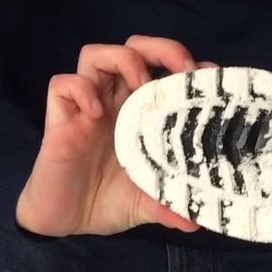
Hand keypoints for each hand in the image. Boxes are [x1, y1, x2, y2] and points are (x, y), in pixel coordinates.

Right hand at [17, 36, 213, 236]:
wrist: (66, 221)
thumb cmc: (107, 202)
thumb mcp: (148, 205)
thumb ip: (171, 206)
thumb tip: (196, 222)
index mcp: (141, 116)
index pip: (163, 72)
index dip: (186, 67)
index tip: (211, 77)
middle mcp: (115, 104)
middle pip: (133, 49)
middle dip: (160, 49)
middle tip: (183, 69)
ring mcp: (86, 109)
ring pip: (95, 55)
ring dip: (123, 59)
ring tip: (141, 84)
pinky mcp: (59, 120)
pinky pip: (61, 85)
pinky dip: (80, 90)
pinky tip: (97, 113)